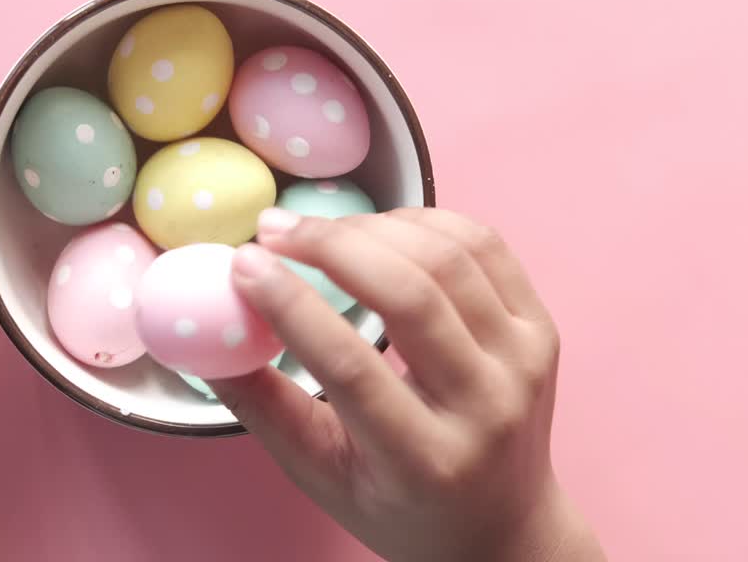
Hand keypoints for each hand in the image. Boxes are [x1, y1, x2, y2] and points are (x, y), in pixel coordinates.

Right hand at [212, 208, 604, 561]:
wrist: (502, 527)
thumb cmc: (401, 506)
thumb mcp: (320, 475)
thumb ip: (263, 406)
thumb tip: (204, 337)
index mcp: (425, 461)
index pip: (350, 365)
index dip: (290, 304)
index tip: (242, 263)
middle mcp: (487, 408)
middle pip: (410, 295)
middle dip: (330, 245)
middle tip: (272, 229)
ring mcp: (525, 363)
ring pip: (449, 258)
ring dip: (373, 226)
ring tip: (318, 229)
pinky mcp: (543, 330)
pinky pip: (485, 246)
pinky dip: (425, 221)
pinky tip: (380, 228)